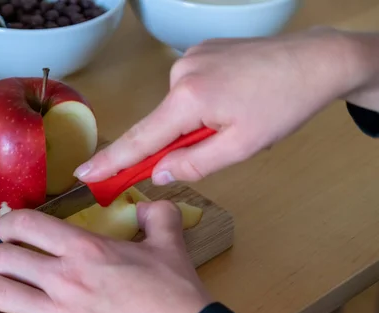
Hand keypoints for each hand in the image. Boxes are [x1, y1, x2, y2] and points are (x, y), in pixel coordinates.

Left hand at [0, 200, 210, 312]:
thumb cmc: (175, 295)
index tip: (8, 229)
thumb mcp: (170, 245)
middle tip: (4, 260)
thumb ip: (157, 216)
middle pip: (2, 257)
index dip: (8, 224)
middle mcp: (63, 277)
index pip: (26, 225)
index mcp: (85, 248)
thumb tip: (148, 205)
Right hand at [74, 27, 375, 183]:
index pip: (140, 139)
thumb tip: (158, 173)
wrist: (315, 61)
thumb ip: (193, 164)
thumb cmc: (283, 105)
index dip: (112, 160)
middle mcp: (181, 72)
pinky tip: (233, 97)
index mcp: (189, 98)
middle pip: (161, 123)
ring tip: (236, 115)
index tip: (84, 174)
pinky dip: (202, 101)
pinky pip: (189, 88)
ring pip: (177, 107)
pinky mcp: (200, 51)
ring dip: (196, 121)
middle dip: (179, 141)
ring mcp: (189, 58)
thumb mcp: (241, 147)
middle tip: (222, 139)